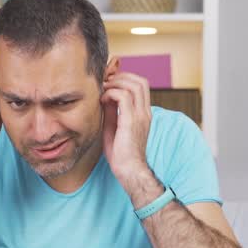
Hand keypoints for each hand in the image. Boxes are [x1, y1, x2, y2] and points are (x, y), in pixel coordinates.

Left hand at [102, 69, 156, 197]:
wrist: (129, 171)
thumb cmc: (121, 154)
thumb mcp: (114, 127)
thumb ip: (112, 111)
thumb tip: (104, 97)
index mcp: (143, 114)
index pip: (141, 86)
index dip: (125, 79)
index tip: (108, 84)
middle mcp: (145, 112)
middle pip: (140, 81)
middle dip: (121, 77)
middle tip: (105, 84)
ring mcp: (140, 116)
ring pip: (134, 85)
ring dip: (115, 83)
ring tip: (103, 91)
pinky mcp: (131, 121)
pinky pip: (123, 97)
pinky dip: (111, 93)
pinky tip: (102, 101)